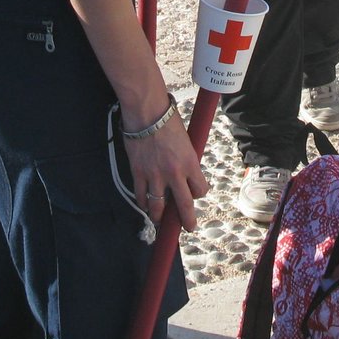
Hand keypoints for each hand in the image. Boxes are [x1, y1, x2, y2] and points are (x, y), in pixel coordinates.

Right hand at [123, 112, 207, 228]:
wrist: (147, 112)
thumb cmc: (168, 119)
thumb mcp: (186, 139)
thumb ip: (186, 157)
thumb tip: (185, 166)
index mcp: (190, 163)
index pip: (200, 189)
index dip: (199, 193)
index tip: (196, 193)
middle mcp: (174, 173)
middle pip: (184, 206)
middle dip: (187, 221)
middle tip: (188, 227)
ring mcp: (154, 175)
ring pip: (158, 207)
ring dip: (160, 216)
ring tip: (160, 220)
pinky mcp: (138, 172)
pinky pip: (140, 195)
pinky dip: (143, 202)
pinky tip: (144, 204)